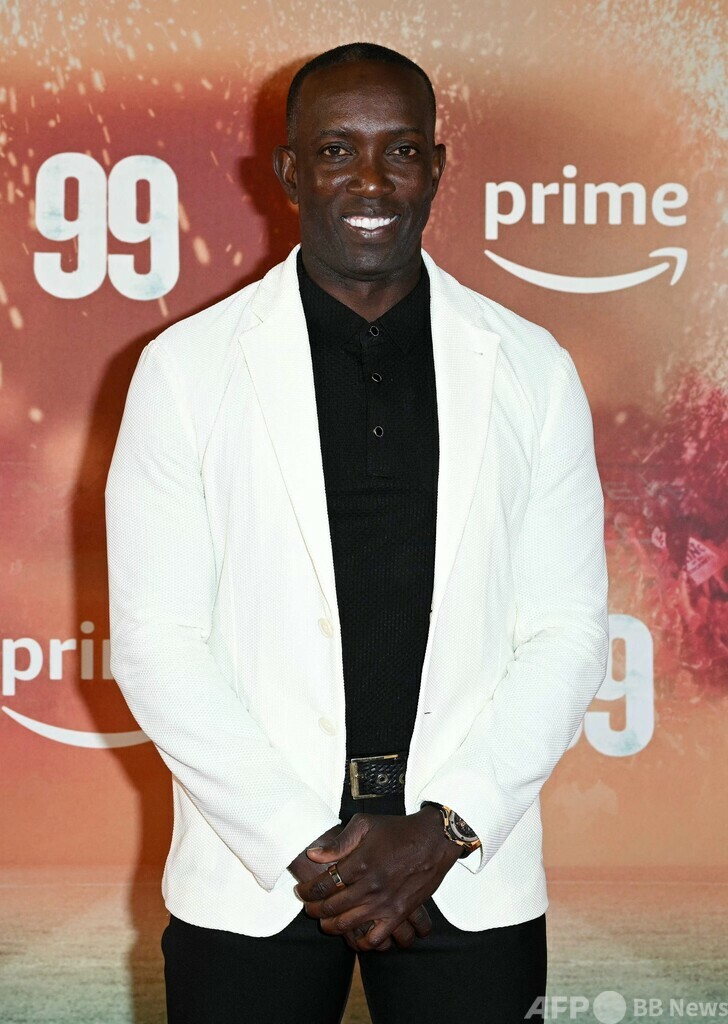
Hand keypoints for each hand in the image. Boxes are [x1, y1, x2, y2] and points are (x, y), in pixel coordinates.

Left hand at [294, 806, 459, 950]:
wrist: (433, 840)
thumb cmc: (397, 829)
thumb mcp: (365, 824)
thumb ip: (339, 842)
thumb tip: (314, 854)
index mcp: (359, 863)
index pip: (324, 884)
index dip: (308, 891)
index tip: (302, 891)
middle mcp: (370, 886)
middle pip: (331, 907)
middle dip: (313, 909)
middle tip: (308, 906)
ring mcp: (384, 902)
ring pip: (347, 925)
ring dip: (330, 925)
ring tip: (325, 920)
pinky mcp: (398, 913)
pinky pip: (375, 938)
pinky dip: (361, 942)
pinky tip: (354, 934)